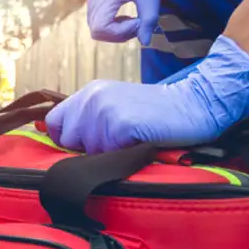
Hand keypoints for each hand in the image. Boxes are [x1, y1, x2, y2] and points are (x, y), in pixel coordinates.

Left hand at [45, 36, 248, 152]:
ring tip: (131, 141)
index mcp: (89, 92)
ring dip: (108, 154)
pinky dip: (123, 156)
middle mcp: (92, 97)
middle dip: (88, 149)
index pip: (54, 123)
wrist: (194, 105)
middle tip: (117, 142)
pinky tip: (139, 143)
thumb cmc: (155, 114)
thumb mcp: (116, 107)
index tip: (89, 144)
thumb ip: (89, 119)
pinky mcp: (121, 124)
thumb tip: (62, 142)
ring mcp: (105, 110)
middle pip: (68, 141)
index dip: (68, 139)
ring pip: (89, 151)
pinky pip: (107, 155)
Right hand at [87, 0, 191, 44]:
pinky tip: (129, 16)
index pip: (100, 29)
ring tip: (136, 21)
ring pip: (96, 26)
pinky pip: (99, 18)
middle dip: (118, 34)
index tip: (139, 21)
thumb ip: (148, 22)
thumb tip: (145, 42)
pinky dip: (113, 23)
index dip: (120, 33)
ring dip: (115, 30)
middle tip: (139, 24)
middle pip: (96, 31)